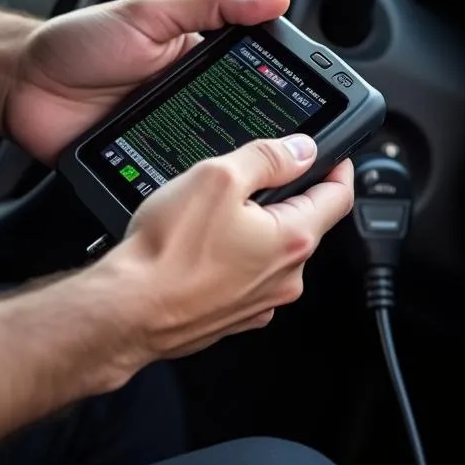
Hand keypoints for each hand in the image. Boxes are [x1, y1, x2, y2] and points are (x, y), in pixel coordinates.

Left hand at [3, 0, 289, 164]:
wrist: (19, 84)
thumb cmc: (78, 41)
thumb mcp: (150, 12)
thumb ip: (212, 4)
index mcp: (199, 62)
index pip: (253, 79)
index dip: (281, 92)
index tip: (308, 103)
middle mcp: (189, 102)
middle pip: (239, 125)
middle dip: (260, 138)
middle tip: (284, 149)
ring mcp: (167, 137)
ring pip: (211, 159)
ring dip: (226, 167)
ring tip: (251, 178)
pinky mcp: (143, 166)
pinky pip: (173, 182)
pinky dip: (187, 189)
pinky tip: (201, 195)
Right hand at [97, 134, 354, 362]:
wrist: (126, 312)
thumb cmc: (167, 252)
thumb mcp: (218, 178)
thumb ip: (267, 158)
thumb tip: (301, 148)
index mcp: (292, 239)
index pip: (339, 197)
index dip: (339, 169)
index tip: (334, 156)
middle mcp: (285, 277)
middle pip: (306, 223)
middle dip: (288, 196)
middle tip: (256, 177)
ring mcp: (261, 301)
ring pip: (273, 250)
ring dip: (258, 228)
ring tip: (216, 213)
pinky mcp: (234, 315)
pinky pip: (247, 275)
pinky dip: (235, 256)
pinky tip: (203, 246)